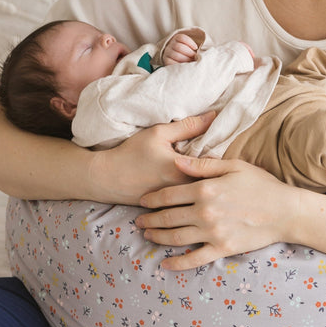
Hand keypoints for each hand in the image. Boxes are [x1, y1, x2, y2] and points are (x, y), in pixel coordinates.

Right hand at [90, 112, 216, 204]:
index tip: (216, 146)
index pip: (216, 164)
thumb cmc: (131, 154)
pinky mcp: (169, 210)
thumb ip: (188, 125)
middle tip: (212, 159)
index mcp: (185, 173)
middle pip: (212, 182)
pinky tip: (189, 184)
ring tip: (204, 173)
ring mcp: (177, 204)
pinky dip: (191, 193)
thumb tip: (213, 116)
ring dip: (204, 183)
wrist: (106, 179)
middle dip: (215, 172)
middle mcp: (184, 192)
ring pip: (201, 193)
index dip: (219, 154)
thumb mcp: (158, 134)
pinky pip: (189, 200)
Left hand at [136, 155, 303, 269]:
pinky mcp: (222, 249)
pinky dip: (178, 263)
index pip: (169, 194)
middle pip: (168, 217)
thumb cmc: (262, 185)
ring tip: (148, 236)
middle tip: (138, 221)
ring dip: (158, 237)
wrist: (286, 212)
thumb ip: (203, 165)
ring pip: (176, 237)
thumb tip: (178, 161)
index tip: (142, 201)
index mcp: (205, 189)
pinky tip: (166, 264)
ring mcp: (212, 233)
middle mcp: (204, 212)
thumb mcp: (233, 166)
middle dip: (150, 219)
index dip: (152, 198)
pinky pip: (195, 259)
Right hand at [162, 33, 199, 64]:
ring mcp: (167, 54)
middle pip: (179, 47)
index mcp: (175, 39)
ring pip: (176, 55)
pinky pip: (171, 63)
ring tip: (191, 62)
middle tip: (195, 57)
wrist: (177, 63)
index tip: (196, 48)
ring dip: (186, 59)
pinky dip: (180, 64)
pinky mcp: (166, 62)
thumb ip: (195, 47)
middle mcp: (170, 46)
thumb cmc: (188, 55)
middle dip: (189, 53)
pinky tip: (185, 66)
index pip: (181, 38)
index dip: (189, 42)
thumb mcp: (190, 48)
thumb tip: (203, 51)